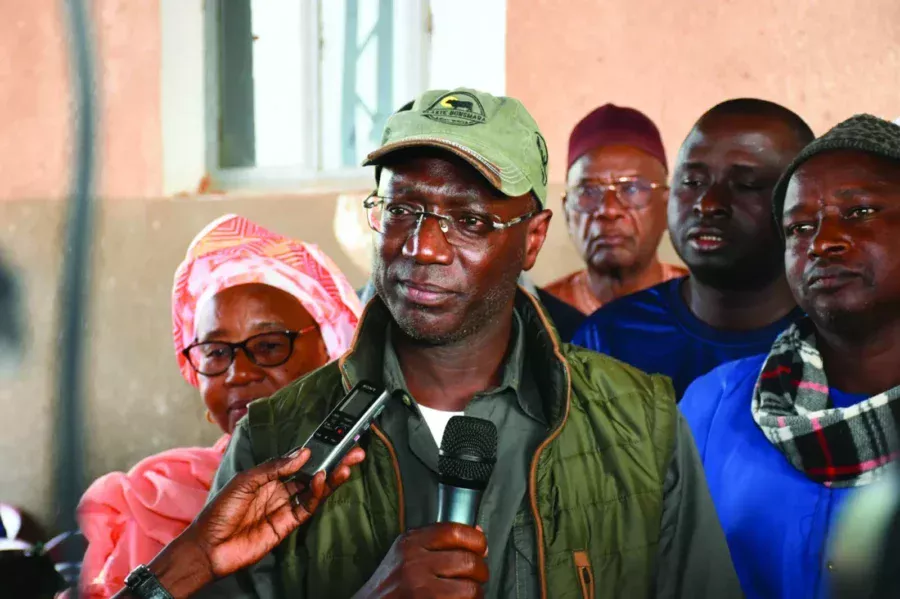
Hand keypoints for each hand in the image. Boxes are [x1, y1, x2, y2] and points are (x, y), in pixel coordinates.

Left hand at [180, 446, 365, 578]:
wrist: (209, 547)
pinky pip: (307, 506)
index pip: (297, 461)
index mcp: (268, 475)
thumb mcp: (245, 480)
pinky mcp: (288, 524)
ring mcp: (285, 507)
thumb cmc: (220, 511)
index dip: (315, 451)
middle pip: (311, 473)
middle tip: (353, 452)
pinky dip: (317, 493)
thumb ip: (275, 467)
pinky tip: (321, 479)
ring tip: (346, 465)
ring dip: (331, 477)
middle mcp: (280, 489)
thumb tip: (302, 454)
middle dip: (332, 462)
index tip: (333, 440)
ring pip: (314, 489)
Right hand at [354, 522, 487, 597]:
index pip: (455, 532)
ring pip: (470, 589)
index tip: (481, 548)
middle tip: (477, 577)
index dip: (477, 540)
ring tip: (469, 593)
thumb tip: (479, 534)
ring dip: (476, 593)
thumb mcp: (408, 553)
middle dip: (481, 571)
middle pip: (468, 561)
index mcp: (411, 542)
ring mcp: (419, 589)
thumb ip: (439, 542)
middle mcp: (414, 563)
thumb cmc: (392, 583)